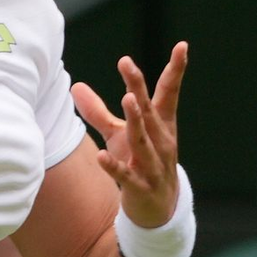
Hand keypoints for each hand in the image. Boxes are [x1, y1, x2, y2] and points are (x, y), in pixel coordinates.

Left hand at [70, 42, 187, 227]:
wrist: (158, 210)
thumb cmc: (140, 163)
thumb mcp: (119, 135)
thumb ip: (97, 112)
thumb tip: (74, 86)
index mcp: (160, 125)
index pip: (168, 93)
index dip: (175, 70)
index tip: (182, 46)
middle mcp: (160, 141)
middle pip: (149, 110)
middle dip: (138, 88)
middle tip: (128, 64)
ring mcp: (152, 164)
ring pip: (142, 140)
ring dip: (136, 120)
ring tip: (127, 99)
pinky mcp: (140, 186)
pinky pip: (126, 175)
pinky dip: (115, 167)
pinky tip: (103, 157)